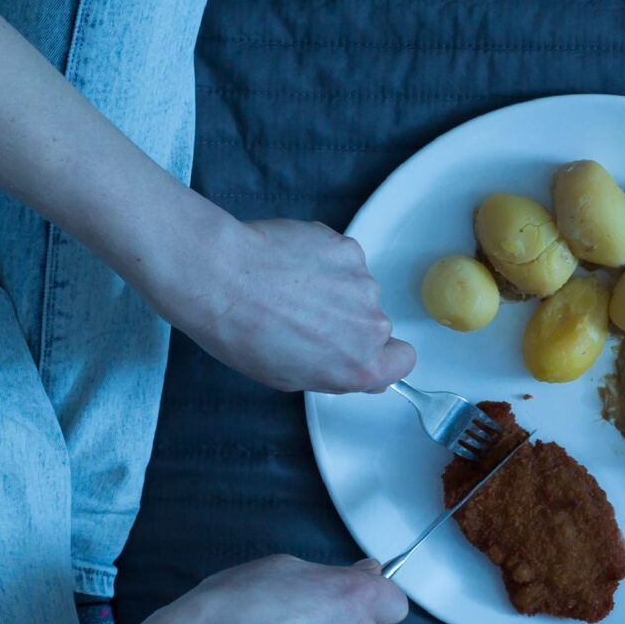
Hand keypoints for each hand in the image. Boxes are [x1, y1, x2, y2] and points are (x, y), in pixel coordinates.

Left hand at [168, 216, 416, 393]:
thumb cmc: (242, 331)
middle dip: (346, 320)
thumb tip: (344, 362)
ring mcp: (362, 281)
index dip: (383, 355)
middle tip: (304, 316)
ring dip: (331, 287)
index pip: (402, 361)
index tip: (361, 349)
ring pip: (356, 287)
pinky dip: (321, 259)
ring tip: (287, 288)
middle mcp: (370, 325)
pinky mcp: (347, 247)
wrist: (222, 278)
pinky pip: (342, 257)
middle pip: (374, 324)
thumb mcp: (285, 376)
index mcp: (358, 365)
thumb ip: (329, 371)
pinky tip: (289, 265)